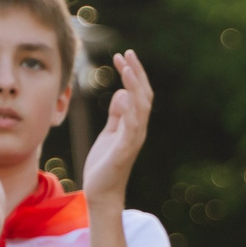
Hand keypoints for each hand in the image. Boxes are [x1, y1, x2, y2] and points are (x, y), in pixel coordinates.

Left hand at [79, 51, 154, 204]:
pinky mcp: (124, 149)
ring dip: (134, 85)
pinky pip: (132, 125)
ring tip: (126, 67)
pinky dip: (130, 109)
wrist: (102, 192)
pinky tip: (124, 94)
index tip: (123, 56)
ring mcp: (133, 139)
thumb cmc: (104, 164)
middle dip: (135, 73)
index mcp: (134, 124)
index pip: (138, 93)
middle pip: (143, 95)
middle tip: (126, 54)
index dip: (133, 74)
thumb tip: (122, 92)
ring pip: (140, 107)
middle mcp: (138, 129)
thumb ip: (117, 114)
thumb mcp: (110, 133)